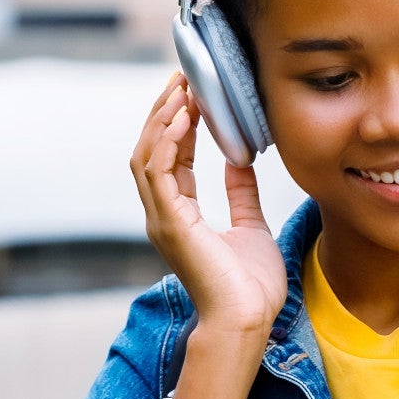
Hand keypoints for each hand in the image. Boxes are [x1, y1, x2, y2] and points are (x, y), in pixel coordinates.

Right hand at [130, 71, 285, 340]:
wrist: (247, 321)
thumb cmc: (250, 286)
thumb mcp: (251, 226)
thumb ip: (242, 193)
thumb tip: (241, 161)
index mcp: (179, 214)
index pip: (171, 157)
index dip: (179, 122)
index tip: (194, 92)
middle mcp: (164, 214)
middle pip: (151, 149)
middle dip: (165, 111)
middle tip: (183, 77)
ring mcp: (162, 219)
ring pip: (148, 156)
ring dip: (164, 119)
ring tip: (181, 88)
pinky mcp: (170, 224)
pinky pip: (159, 173)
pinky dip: (168, 141)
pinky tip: (183, 117)